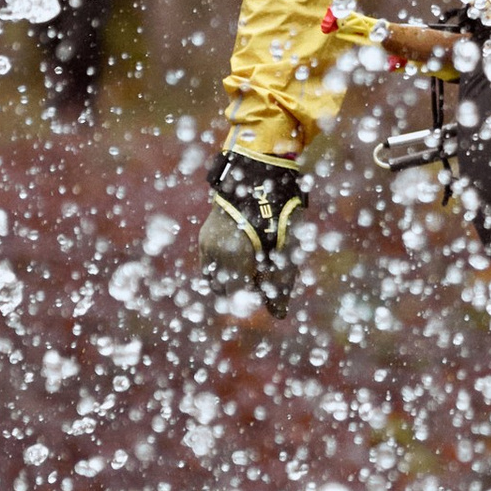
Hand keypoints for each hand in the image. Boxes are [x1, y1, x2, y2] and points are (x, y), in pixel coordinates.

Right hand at [199, 148, 307, 308]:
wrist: (258, 176)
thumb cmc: (278, 214)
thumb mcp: (285, 251)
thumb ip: (280, 285)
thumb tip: (278, 315)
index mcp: (232, 258)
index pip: (236, 296)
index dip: (252, 299)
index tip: (264, 290)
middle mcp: (213, 252)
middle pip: (223, 289)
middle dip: (242, 289)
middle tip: (262, 273)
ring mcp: (205, 243)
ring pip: (213, 277)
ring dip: (231, 278)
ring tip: (252, 263)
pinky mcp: (204, 235)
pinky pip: (210, 262)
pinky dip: (224, 265)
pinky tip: (244, 252)